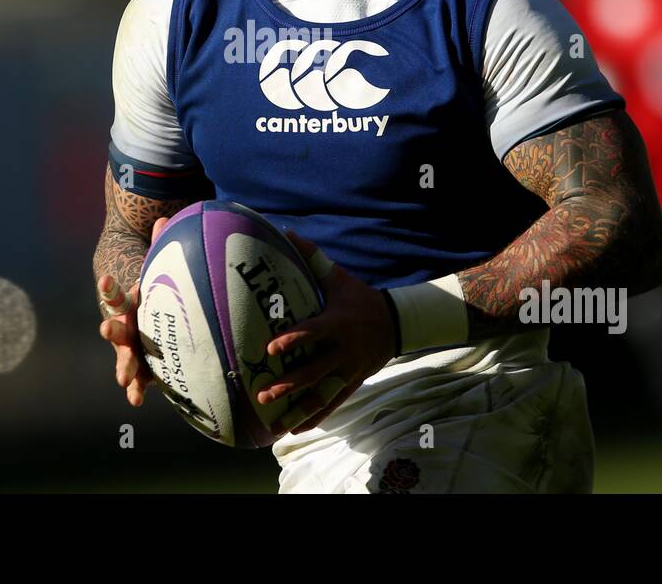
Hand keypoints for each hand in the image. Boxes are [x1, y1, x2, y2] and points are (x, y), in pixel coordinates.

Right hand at [96, 216, 170, 406]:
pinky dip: (138, 388)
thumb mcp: (159, 270)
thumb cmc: (157, 291)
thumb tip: (163, 218)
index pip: (116, 293)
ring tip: (123, 379)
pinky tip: (136, 400)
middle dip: (113, 329)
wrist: (149, 317)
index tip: (105, 281)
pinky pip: (140, 378)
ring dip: (124, 366)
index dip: (110, 287)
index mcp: (128, 302)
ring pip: (125, 356)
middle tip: (106, 329)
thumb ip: (159, 247)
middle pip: (117, 327)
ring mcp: (131, 347)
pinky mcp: (143, 365)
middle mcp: (125, 326)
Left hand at [255, 230, 395, 436]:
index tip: (271, 348)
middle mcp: (343, 350)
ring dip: (298, 409)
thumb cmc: (360, 297)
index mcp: (337, 323)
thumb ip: (312, 257)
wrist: (397, 322)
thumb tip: (286, 232)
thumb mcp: (338, 277)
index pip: (313, 333)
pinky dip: (315, 416)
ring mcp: (349, 369)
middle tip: (264, 394)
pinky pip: (333, 403)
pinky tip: (295, 429)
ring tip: (275, 423)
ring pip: (322, 393)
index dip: (293, 340)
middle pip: (314, 371)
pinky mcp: (354, 382)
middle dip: (289, 385)